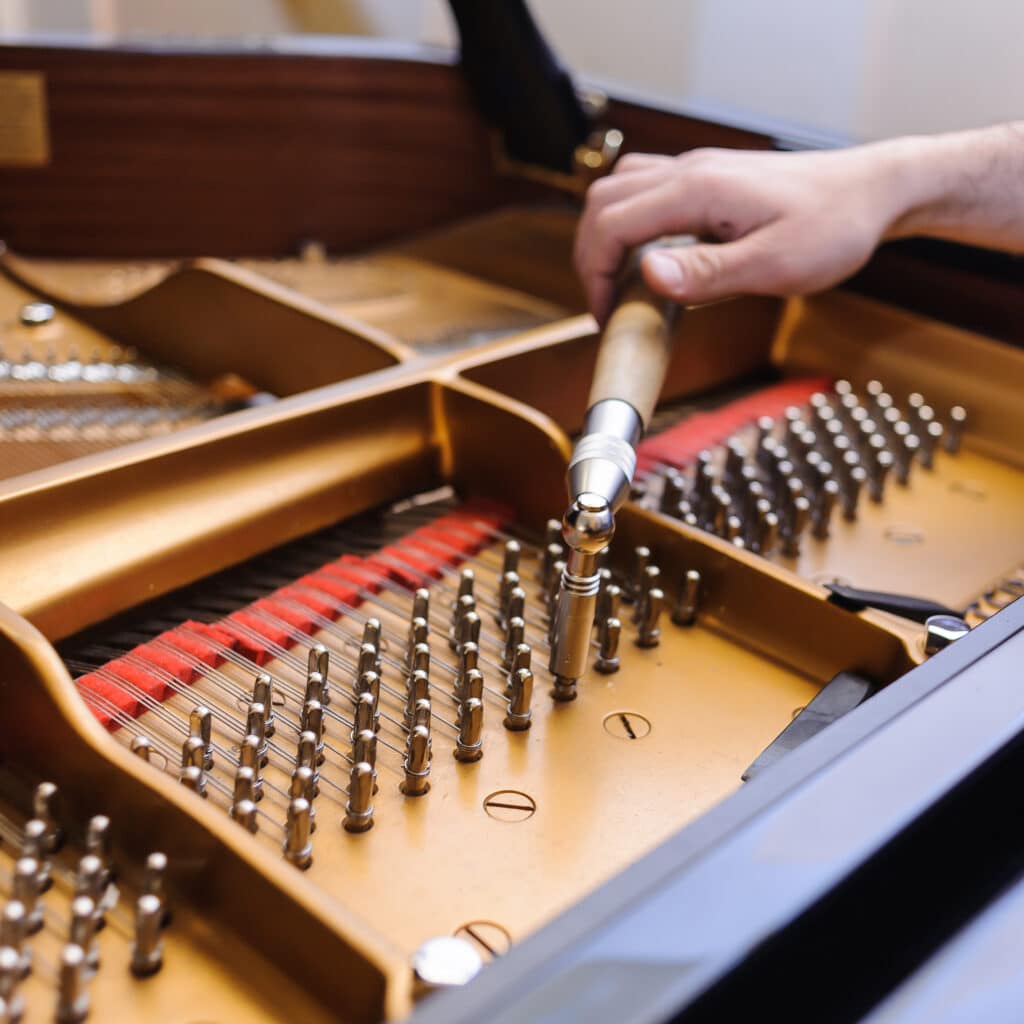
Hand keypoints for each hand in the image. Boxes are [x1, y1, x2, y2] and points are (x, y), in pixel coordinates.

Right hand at [574, 145, 909, 321]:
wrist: (876, 190)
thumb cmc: (835, 227)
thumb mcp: (775, 264)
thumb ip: (707, 272)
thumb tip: (646, 274)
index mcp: (698, 190)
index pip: (612, 224)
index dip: (596, 275)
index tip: (607, 318)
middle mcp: (690, 171)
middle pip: (603, 201)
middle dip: (591, 257)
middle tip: (607, 306)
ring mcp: (698, 169)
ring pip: (619, 189)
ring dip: (606, 235)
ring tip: (620, 282)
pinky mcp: (709, 177)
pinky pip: (646, 188)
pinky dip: (630, 221)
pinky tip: (651, 255)